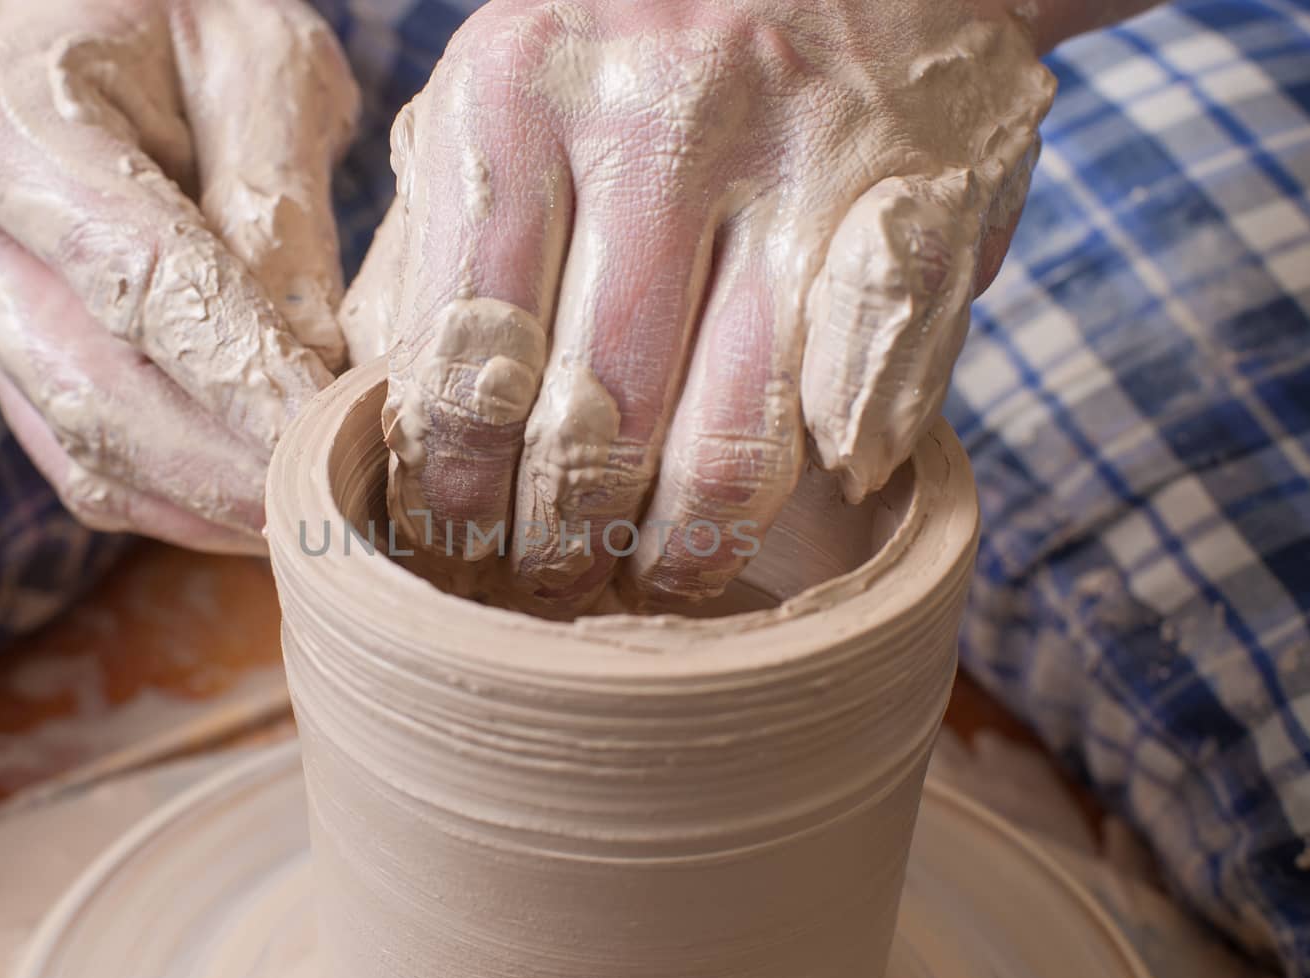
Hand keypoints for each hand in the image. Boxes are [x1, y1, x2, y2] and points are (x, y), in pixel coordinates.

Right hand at [0, 0, 357, 552]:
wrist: (73, 30)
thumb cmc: (179, 27)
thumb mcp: (256, 62)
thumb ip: (275, 197)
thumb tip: (313, 355)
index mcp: (5, 123)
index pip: (136, 274)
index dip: (240, 369)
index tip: (332, 432)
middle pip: (99, 392)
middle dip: (233, 466)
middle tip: (346, 507)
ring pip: (87, 453)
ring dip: (213, 507)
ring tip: (323, 523)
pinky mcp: (0, 367)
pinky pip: (85, 469)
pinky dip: (183, 507)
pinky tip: (267, 512)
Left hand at [346, 0, 1053, 612]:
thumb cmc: (644, 47)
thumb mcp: (505, 98)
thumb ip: (434, 247)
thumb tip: (385, 422)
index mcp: (514, 92)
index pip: (460, 360)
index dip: (451, 496)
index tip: (452, 556)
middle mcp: (659, 119)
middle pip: (587, 421)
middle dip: (557, 546)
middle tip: (547, 590)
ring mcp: (803, 165)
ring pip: (728, 440)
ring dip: (680, 550)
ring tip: (649, 580)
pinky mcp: (924, 208)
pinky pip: (866, 403)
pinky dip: (817, 483)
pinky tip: (776, 514)